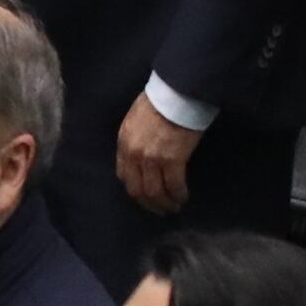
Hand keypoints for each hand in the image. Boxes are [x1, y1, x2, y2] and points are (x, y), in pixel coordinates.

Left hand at [116, 90, 201, 215]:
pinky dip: (178, 195)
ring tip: (173, 207)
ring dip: (165, 203)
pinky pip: (173, 185)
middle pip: (137, 189)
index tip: (143, 197)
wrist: (175, 94)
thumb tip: (141, 155)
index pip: (124, 175)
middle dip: (149, 203)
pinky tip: (183, 198)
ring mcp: (152, 159)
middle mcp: (134, 155)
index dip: (134, 189)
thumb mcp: (134, 121)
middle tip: (160, 210)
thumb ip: (134, 140)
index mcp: (123, 144)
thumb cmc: (157, 103)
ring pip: (155, 191)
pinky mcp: (172, 160)